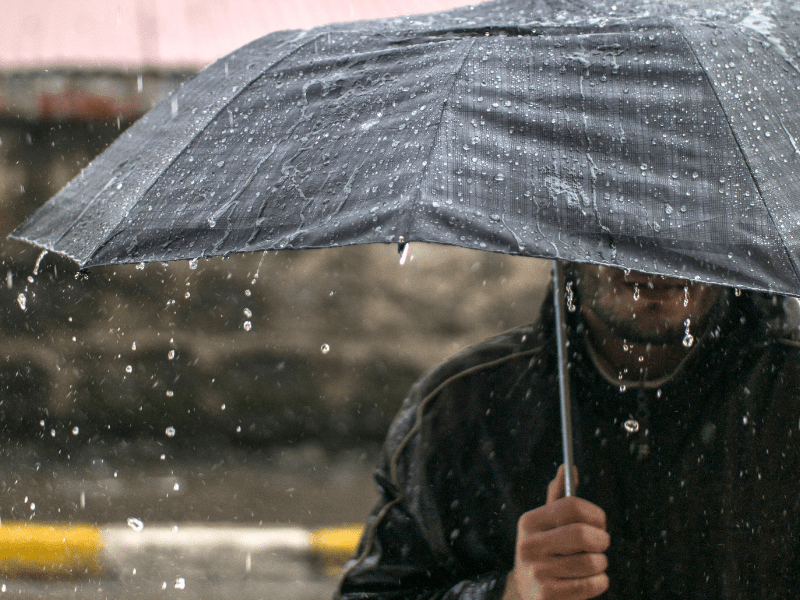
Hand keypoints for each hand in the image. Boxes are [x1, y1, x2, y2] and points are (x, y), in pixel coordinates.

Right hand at [502, 465, 609, 599]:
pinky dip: (600, 582)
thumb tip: (568, 468)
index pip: (571, 506)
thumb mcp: (546, 525)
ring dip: (601, 563)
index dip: (595, 514)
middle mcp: (529, 545)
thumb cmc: (544, 552)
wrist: (526, 593)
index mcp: (529, 522)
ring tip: (593, 564)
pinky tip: (592, 579)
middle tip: (601, 544)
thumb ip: (559, 498)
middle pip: (582, 533)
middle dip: (601, 540)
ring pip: (591, 561)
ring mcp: (537, 572)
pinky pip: (591, 584)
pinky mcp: (547, 596)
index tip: (600, 523)